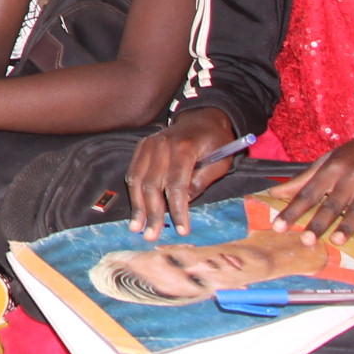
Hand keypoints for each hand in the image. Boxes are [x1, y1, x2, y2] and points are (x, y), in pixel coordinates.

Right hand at [127, 110, 239, 238]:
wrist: (204, 118)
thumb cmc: (216, 142)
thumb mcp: (220, 163)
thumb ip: (201, 182)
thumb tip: (184, 203)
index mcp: (184, 148)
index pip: (177, 184)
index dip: (178, 209)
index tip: (181, 230)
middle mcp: (162, 145)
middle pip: (152, 184)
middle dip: (152, 213)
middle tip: (151, 235)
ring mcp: (149, 144)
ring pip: (137, 179)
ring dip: (137, 206)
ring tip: (137, 227)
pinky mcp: (142, 147)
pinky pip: (133, 172)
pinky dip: (133, 192)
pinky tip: (136, 208)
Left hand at [268, 126, 353, 242]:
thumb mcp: (328, 162)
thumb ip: (303, 180)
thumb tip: (275, 193)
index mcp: (331, 170)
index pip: (308, 193)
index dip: (293, 210)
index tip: (279, 226)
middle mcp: (350, 177)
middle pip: (332, 204)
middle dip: (319, 222)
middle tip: (306, 240)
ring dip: (347, 225)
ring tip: (336, 241)